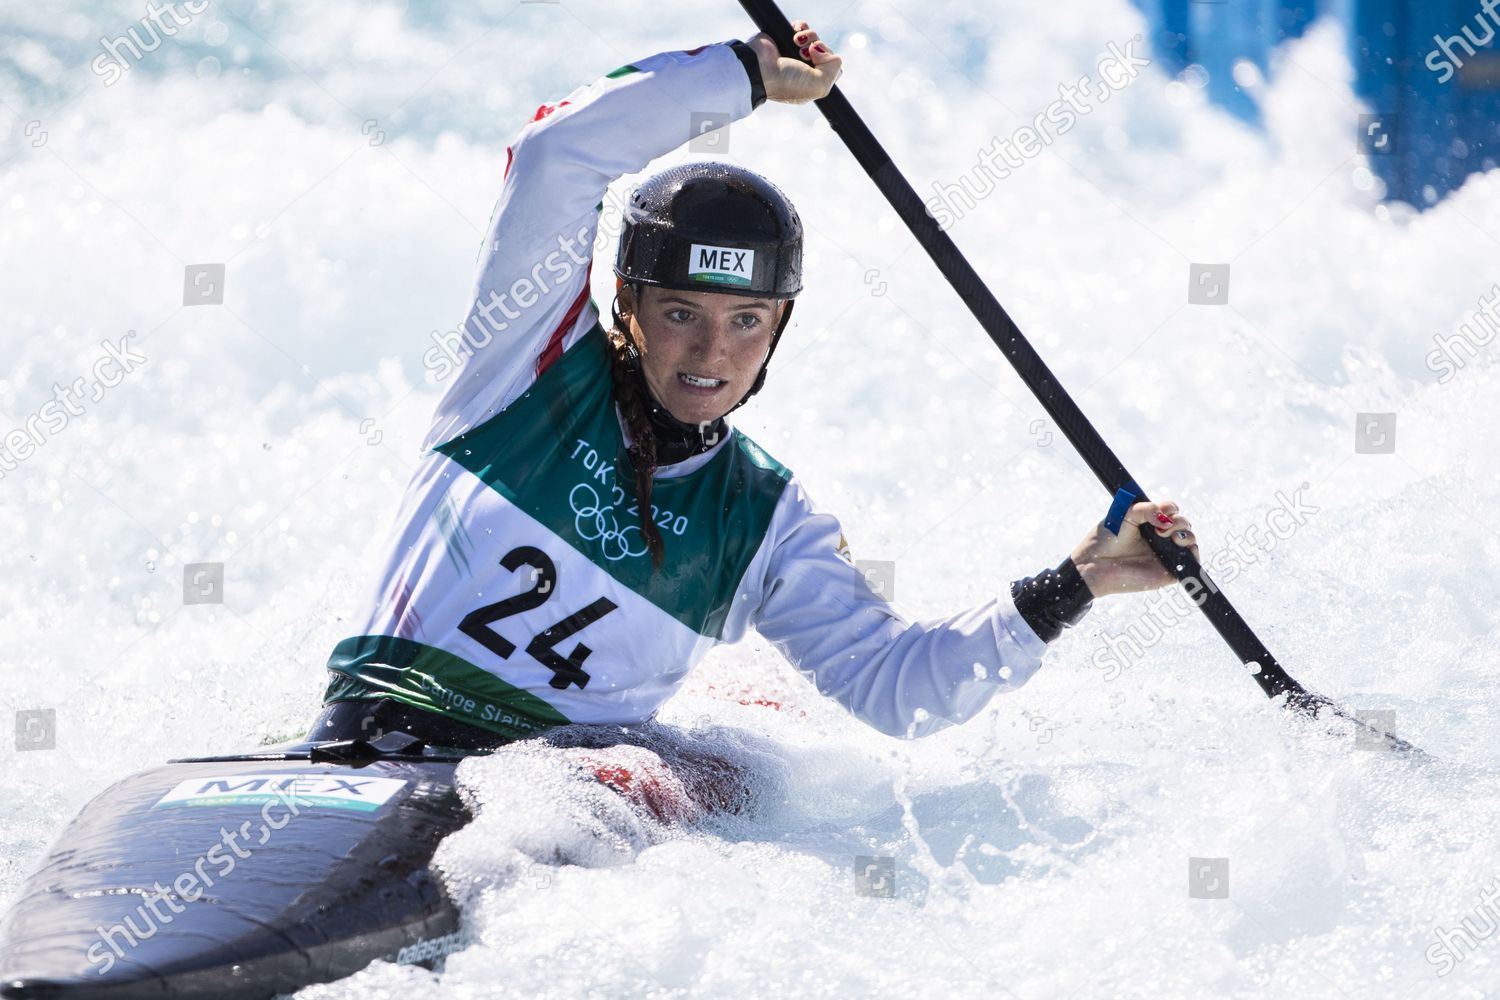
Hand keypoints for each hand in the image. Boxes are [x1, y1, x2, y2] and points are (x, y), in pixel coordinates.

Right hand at [749, 19, 841, 103]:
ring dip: (810, 37)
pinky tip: (794, 35)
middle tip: (805, 54)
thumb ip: (834, 70)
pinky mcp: (786, 39)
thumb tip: (822, 49)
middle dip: (820, 48)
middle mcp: (804, 68)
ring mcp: (795, 53)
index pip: (833, 68)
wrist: (760, 68)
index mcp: (812, 83)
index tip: (817, 65)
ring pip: (815, 38)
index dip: (829, 62)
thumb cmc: (786, 82)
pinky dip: (801, 27)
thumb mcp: (819, 86)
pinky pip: (802, 28)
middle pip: (825, 50)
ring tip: (797, 43)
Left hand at [1069, 500, 1199, 597]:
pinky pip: (1191, 564)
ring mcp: (1165, 555)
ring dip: (1186, 534)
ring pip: (1190, 541)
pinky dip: (1193, 554)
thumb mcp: (1124, 514)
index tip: (1161, 510)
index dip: (1170, 508)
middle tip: (1160, 528)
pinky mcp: (1169, 573)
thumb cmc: (1105, 539)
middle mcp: (1160, 539)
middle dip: (1178, 521)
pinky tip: (1179, 546)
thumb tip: (1166, 516)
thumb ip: (1146, 509)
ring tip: (1168, 536)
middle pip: (1183, 524)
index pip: (1170, 511)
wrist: (1094, 564)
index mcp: (1150, 523)